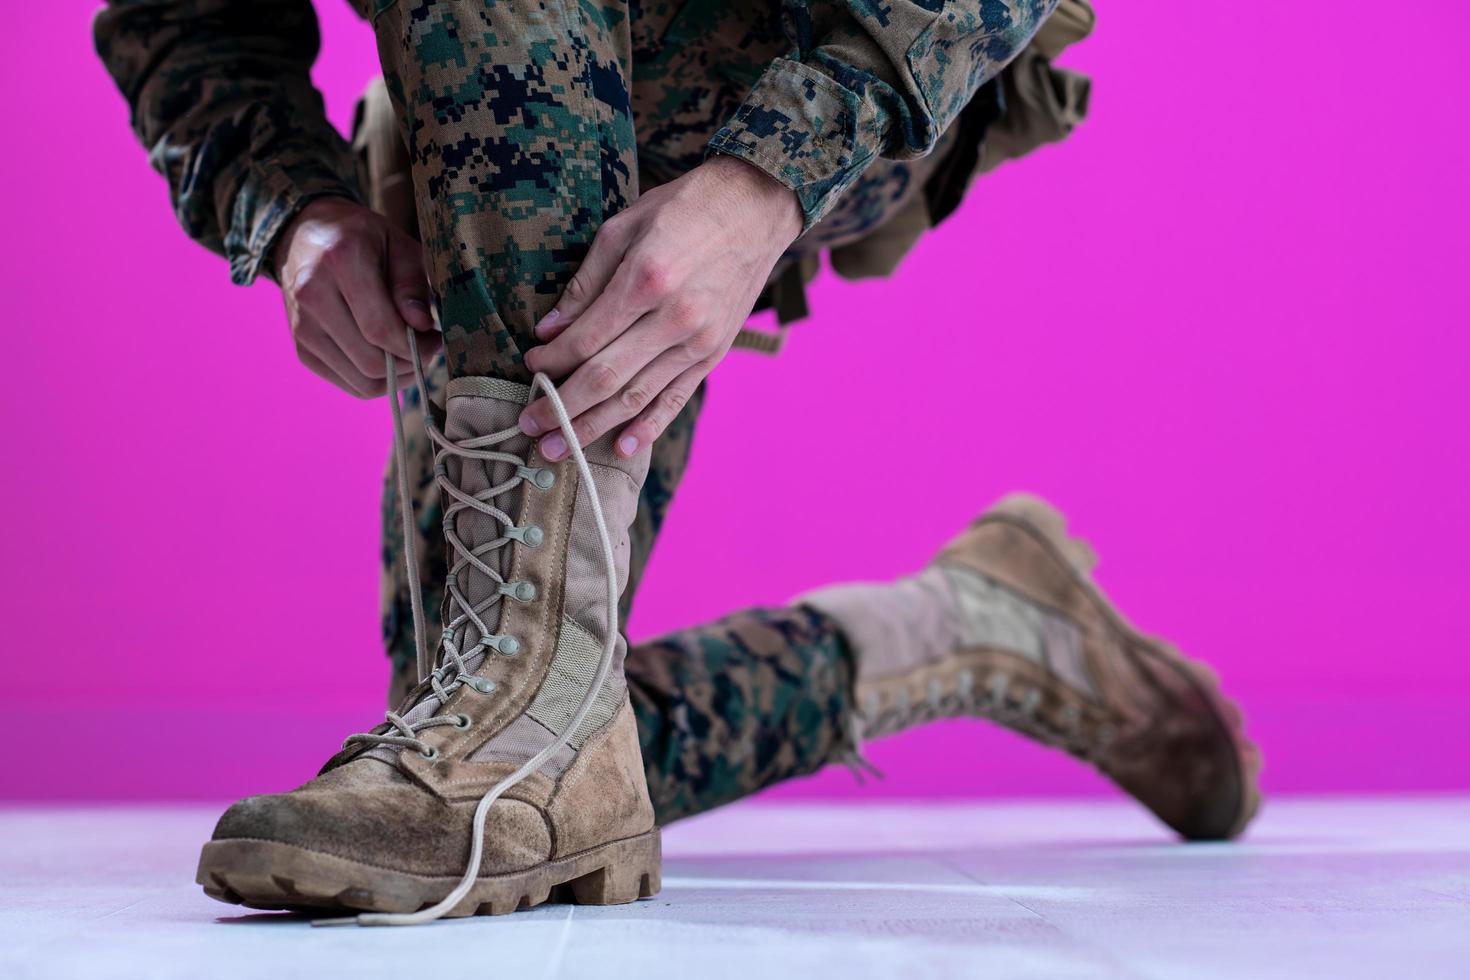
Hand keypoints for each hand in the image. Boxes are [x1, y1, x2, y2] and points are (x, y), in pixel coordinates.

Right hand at [272, 197, 439, 397]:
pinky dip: (376, 381)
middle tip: (427, 348)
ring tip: (410, 353)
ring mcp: (301, 325)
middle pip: (371, 360)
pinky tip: (389, 359)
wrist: (307, 235)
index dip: (416, 346)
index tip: (436, 339)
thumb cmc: (364, 239)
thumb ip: (413, 286)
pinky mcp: (301, 348)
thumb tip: (422, 326)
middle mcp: (311, 295)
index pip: (380, 328)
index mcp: (340, 261)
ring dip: (395, 377)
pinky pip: (348, 384)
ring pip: (361, 381)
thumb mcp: (400, 246)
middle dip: (409, 363)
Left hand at [517, 155, 801, 457]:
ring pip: (636, 397)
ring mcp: (698, 342)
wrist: (755, 208)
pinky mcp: (713, 354)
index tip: (529, 368)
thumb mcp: (625, 225)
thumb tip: (549, 330)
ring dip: (593, 427)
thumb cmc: (684, 208)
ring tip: (558, 448)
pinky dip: (647, 427)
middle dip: (561, 407)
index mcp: (647, 279)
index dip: (552, 360)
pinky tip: (620, 448)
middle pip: (606, 377)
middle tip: (529, 425)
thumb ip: (586, 282)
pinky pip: (675, 398)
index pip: (586, 338)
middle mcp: (674, 318)